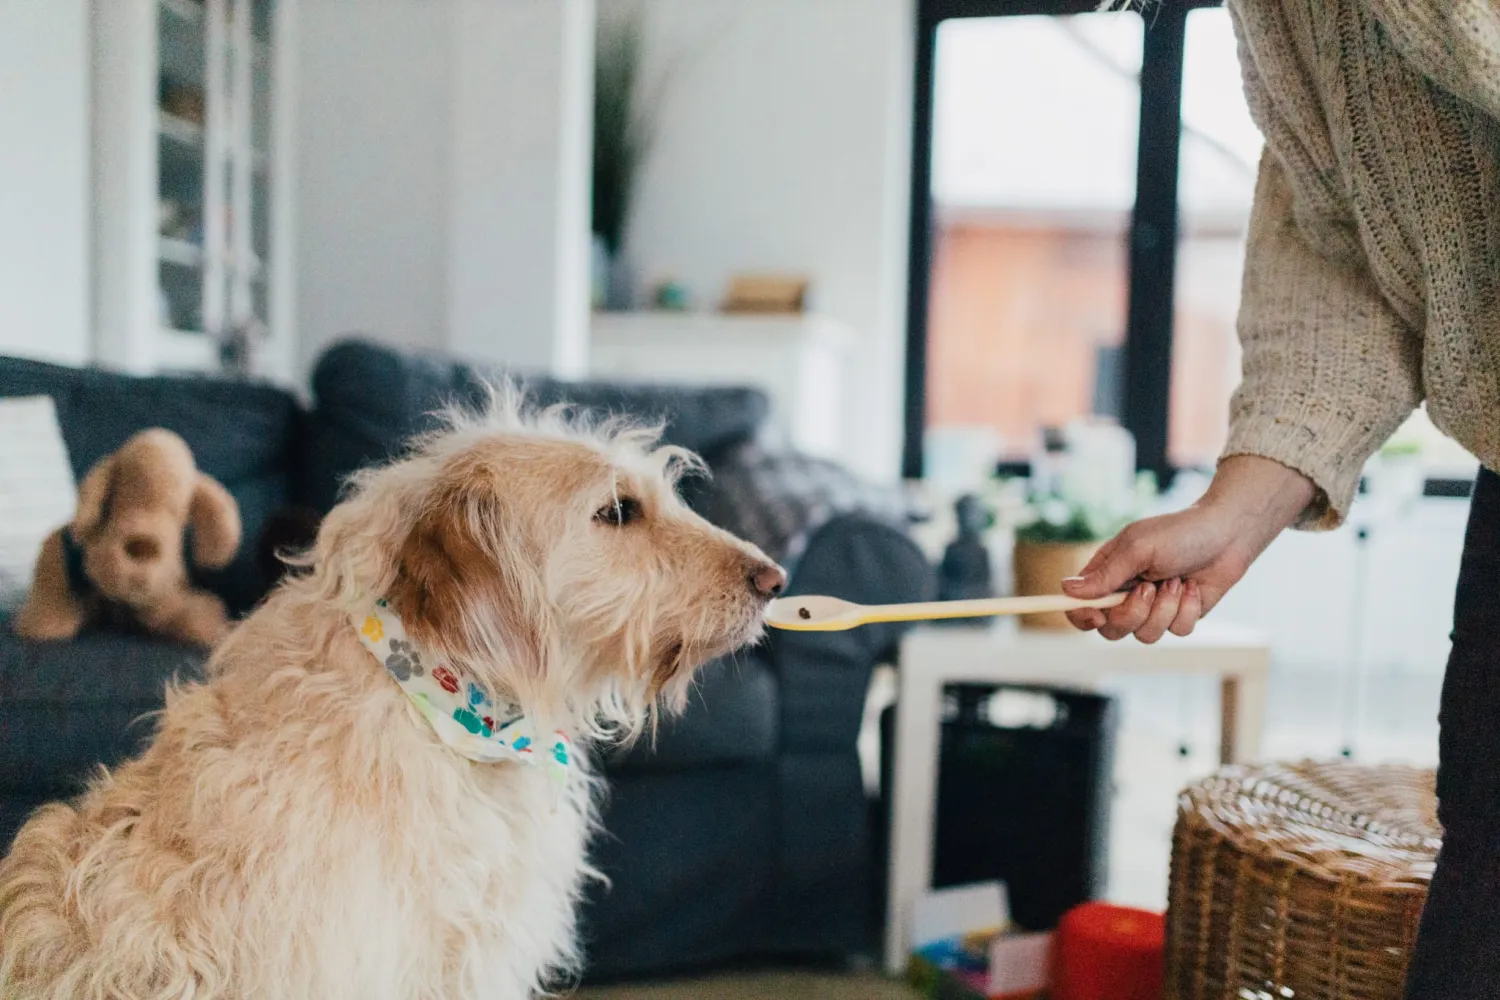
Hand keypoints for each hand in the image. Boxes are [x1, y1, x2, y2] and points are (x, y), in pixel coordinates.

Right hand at [1060, 456, 1315, 641]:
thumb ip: (1105, 574)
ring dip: (1165, 609)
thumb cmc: (1180, 532)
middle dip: (1132, 614)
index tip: (1096, 615)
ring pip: (1145, 635)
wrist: (1228, 534)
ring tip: (1177, 582)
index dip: (1081, 616)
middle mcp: (1126, 594)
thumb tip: (1067, 590)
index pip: (1079, 605)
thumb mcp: (1138, 548)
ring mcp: (1153, 608)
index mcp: (1108, 573)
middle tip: (1149, 589)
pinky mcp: (1179, 616)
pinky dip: (1187, 610)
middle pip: (1111, 629)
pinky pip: (1176, 631)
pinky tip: (1193, 588)